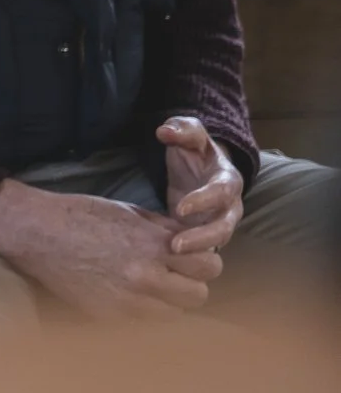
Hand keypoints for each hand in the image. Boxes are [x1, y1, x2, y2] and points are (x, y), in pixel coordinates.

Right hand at [0, 176, 217, 317]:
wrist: (37, 232)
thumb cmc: (81, 215)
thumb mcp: (131, 212)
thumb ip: (166, 230)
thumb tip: (192, 243)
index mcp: (154, 245)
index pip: (210, 266)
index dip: (203, 262)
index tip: (190, 260)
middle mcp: (146, 276)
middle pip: (198, 295)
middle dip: (190, 284)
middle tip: (175, 277)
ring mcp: (126, 300)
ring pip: (176, 315)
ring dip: (170, 303)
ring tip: (153, 291)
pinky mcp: (108, 316)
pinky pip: (145, 324)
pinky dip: (145, 314)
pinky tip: (132, 299)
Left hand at [158, 115, 243, 256]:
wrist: (199, 167)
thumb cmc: (194, 151)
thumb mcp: (190, 134)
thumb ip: (182, 129)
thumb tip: (164, 131)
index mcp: (227, 180)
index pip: (221, 193)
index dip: (204, 201)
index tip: (180, 208)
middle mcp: (229, 206)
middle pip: (224, 227)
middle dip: (203, 238)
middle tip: (175, 246)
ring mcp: (218, 223)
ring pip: (216, 243)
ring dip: (197, 251)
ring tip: (171, 256)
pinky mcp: (205, 235)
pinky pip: (203, 250)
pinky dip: (190, 257)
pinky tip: (169, 263)